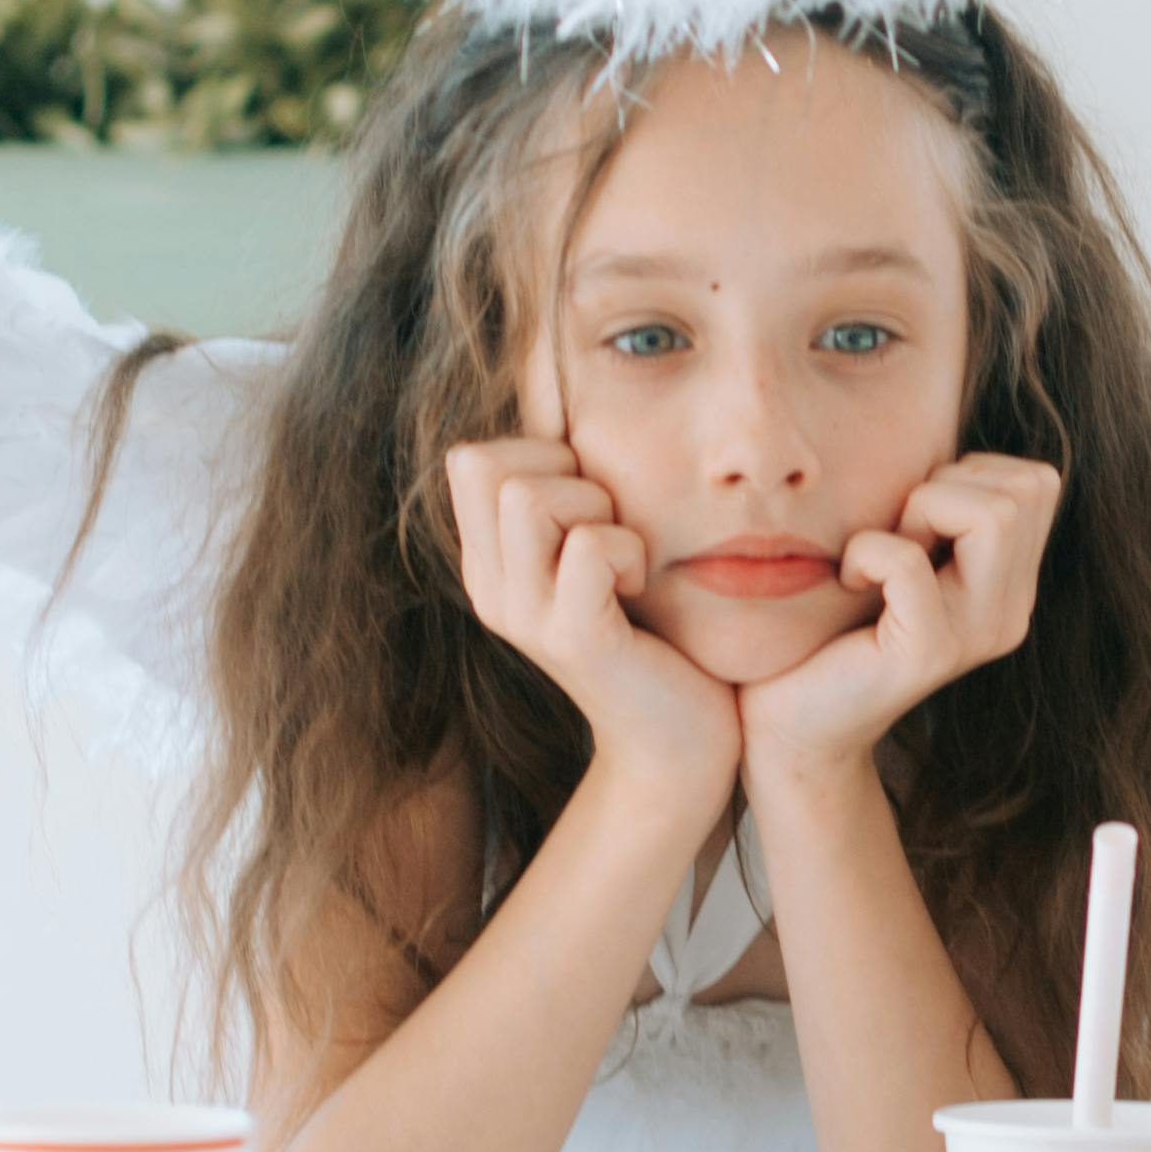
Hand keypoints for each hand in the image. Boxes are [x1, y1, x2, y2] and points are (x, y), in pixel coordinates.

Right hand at [445, 438, 740, 818]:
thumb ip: (568, 499)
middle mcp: (490, 589)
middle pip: (485, 464)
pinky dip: (630, 550)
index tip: (591, 508)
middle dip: (565, 475)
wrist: (680, 744)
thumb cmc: (655, 636)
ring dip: (598, 510)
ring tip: (625, 560)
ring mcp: (525, 617)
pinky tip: (641, 588)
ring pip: (528, 495)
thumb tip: (563, 407)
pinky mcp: (574, 639)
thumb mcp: (597, 557)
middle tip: (610, 530)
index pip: (470, 456)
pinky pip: (590, 544)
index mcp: (489, 563)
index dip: (540, 455)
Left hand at [736, 455, 1062, 793]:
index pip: (1037, 480)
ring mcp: (976, 635)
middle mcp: (1009, 612)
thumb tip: (942, 447)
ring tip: (879, 555)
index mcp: (1011, 585)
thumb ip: (936, 510)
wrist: (791, 724)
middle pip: (1026, 488)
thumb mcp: (900, 553)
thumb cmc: (829, 627)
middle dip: (948, 486)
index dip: (969, 474)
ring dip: (918, 510)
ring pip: (992, 513)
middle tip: (897, 534)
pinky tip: (847, 580)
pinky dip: (868, 550)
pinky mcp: (930, 653)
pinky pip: (910, 560)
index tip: (914, 519)